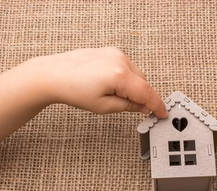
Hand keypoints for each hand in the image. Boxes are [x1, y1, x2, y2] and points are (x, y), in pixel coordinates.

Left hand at [28, 47, 167, 117]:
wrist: (54, 74)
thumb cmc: (73, 90)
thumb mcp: (103, 106)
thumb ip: (128, 107)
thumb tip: (143, 107)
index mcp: (119, 75)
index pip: (146, 93)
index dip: (157, 105)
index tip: (162, 113)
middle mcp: (120, 60)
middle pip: (143, 83)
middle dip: (142, 97)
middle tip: (134, 109)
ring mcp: (115, 53)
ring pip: (136, 74)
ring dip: (133, 87)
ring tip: (114, 96)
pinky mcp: (110, 51)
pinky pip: (127, 67)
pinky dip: (126, 77)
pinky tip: (111, 85)